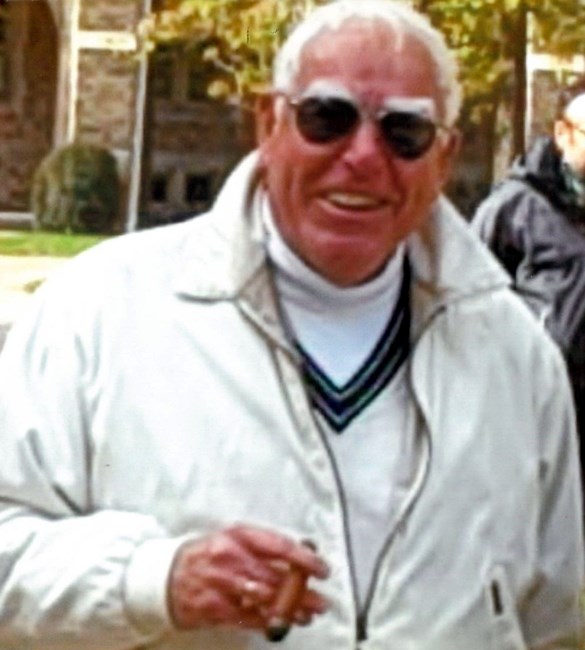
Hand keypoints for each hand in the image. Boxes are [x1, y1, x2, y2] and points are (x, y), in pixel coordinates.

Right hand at [168, 524, 329, 631]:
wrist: (163, 575)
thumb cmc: (206, 555)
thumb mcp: (233, 540)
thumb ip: (263, 547)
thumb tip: (300, 557)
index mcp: (237, 535)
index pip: (278, 545)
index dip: (303, 558)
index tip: (321, 568)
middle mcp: (229, 556)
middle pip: (274, 575)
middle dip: (302, 590)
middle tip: (322, 598)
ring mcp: (220, 583)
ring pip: (264, 598)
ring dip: (291, 608)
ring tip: (310, 613)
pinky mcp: (213, 607)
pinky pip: (248, 617)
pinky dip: (270, 622)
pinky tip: (285, 623)